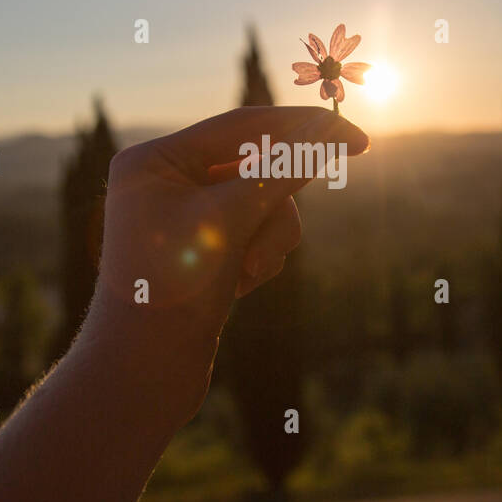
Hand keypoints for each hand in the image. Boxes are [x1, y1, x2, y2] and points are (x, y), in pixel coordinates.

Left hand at [87, 106, 368, 423]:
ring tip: (249, 274)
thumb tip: (326, 130)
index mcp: (156, 161)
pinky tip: (240, 289)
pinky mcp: (205, 251)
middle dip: (275, 204)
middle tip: (284, 231)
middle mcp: (166, 182)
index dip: (303, 128)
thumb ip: (282, 171)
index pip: (243, 127)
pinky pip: (256, 234)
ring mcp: (186, 217)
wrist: (143, 374)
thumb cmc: (174, 291)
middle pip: (256, 166)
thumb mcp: (232, 222)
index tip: (358, 137)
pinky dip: (261, 258)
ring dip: (271, 238)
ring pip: (263, 204)